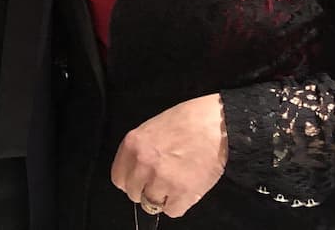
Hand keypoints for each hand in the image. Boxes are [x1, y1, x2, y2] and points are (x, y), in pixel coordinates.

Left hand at [110, 93, 226, 218]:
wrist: (216, 125)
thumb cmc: (187, 122)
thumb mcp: (151, 129)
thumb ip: (139, 151)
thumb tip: (135, 172)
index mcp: (132, 144)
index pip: (118, 178)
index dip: (130, 181)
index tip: (139, 181)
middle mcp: (143, 163)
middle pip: (134, 194)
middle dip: (146, 190)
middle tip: (160, 182)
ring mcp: (162, 179)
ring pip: (152, 204)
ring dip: (163, 197)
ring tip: (176, 182)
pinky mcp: (183, 192)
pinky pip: (172, 211)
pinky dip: (179, 204)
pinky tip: (186, 189)